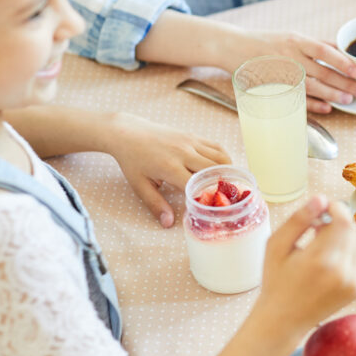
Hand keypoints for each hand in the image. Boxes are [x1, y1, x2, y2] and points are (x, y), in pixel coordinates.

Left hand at [109, 113, 230, 227]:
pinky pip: (216, 147)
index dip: (204, 199)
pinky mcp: (193, 136)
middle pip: (214, 171)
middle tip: (225, 199)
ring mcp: (190, 142)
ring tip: (227, 185)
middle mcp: (183, 153)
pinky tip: (223, 169)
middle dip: (222, 186)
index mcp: (169, 167)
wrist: (128, 132)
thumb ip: (156, 204)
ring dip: (228, 172)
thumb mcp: (140, 185)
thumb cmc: (133, 160)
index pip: (196, 186)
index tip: (207, 209)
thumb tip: (168, 223)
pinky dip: (224, 159)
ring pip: (220, 158)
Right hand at [246, 32, 355, 113]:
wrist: (232, 46)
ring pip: (311, 86)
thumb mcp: (290, 36)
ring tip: (349, 101)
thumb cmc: (266, 42)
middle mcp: (290, 56)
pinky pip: (296, 98)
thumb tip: (341, 49)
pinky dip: (313, 104)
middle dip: (344, 83)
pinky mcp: (273, 87)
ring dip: (332, 95)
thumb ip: (315, 44)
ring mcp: (281, 73)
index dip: (342, 61)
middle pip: (322, 72)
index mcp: (296, 40)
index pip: (323, 51)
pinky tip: (327, 108)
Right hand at [254, 196, 355, 331]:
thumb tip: (321, 198)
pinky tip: (327, 262)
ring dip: (344, 236)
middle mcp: (343, 272)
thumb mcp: (276, 246)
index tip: (322, 208)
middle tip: (316, 228)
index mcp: (321, 260)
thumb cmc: (276, 281)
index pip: (343, 220)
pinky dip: (347, 253)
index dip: (336, 208)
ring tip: (321, 245)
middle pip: (353, 229)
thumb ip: (298, 219)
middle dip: (337, 221)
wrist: (284, 320)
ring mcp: (354, 282)